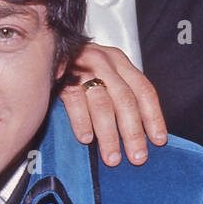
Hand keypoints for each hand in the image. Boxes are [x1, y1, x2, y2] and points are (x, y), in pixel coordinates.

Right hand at [60, 43, 166, 166]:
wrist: (44, 46)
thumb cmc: (79, 67)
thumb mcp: (105, 73)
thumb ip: (121, 93)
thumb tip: (140, 131)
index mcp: (120, 62)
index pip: (144, 90)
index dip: (153, 117)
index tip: (158, 140)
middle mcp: (105, 63)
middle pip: (125, 100)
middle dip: (133, 133)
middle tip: (137, 157)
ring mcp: (83, 68)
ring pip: (102, 105)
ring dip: (109, 135)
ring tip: (112, 157)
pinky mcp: (62, 77)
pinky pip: (75, 102)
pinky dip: (82, 122)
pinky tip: (86, 139)